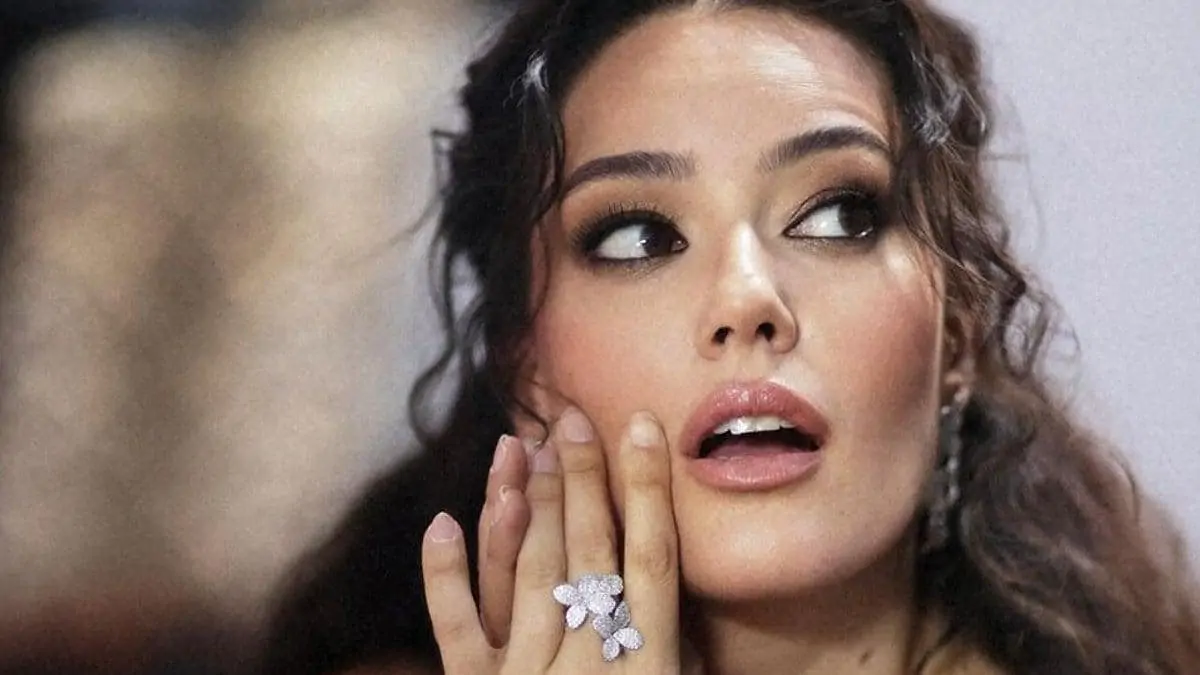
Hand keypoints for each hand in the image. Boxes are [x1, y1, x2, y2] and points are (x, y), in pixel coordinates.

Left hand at [421, 409, 682, 672]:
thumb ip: (682, 654)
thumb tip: (683, 597)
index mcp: (649, 665)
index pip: (653, 558)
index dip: (647, 488)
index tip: (642, 427)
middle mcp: (588, 661)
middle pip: (586, 550)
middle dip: (580, 478)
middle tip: (570, 421)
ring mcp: (527, 674)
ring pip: (528, 573)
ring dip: (525, 503)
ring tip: (521, 447)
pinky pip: (456, 628)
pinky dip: (445, 575)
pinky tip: (442, 523)